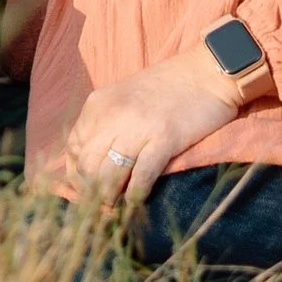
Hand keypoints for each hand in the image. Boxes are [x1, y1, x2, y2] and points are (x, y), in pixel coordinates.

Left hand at [60, 45, 241, 210]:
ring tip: (117, 207)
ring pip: (108, 175)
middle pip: (88, 166)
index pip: (74, 148)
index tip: (87, 190)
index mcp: (98, 104)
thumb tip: (92, 165)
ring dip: (110, 198)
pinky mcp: (164, 139)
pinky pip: (140, 177)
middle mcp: (112, 115)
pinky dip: (135, 194)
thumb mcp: (124, 100)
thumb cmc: (168, 88)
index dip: (77, 175)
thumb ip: (106, 125)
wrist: (207, 73)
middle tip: (102, 205)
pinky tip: (136, 201)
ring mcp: (137, 127)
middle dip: (91, 191)